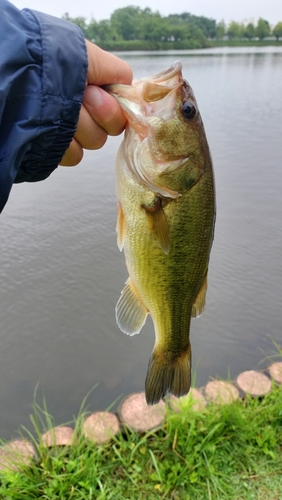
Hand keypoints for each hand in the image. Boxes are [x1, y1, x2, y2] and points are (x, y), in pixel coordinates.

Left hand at [60, 40, 131, 165]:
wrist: (18, 83)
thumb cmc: (49, 63)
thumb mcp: (88, 56)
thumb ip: (115, 71)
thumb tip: (129, 86)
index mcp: (94, 89)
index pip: (122, 108)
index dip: (114, 106)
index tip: (96, 94)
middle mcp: (84, 110)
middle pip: (111, 128)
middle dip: (98, 113)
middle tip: (80, 98)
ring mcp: (71, 131)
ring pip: (94, 141)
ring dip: (80, 127)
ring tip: (59, 111)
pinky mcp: (57, 149)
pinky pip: (75, 155)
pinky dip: (66, 144)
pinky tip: (52, 130)